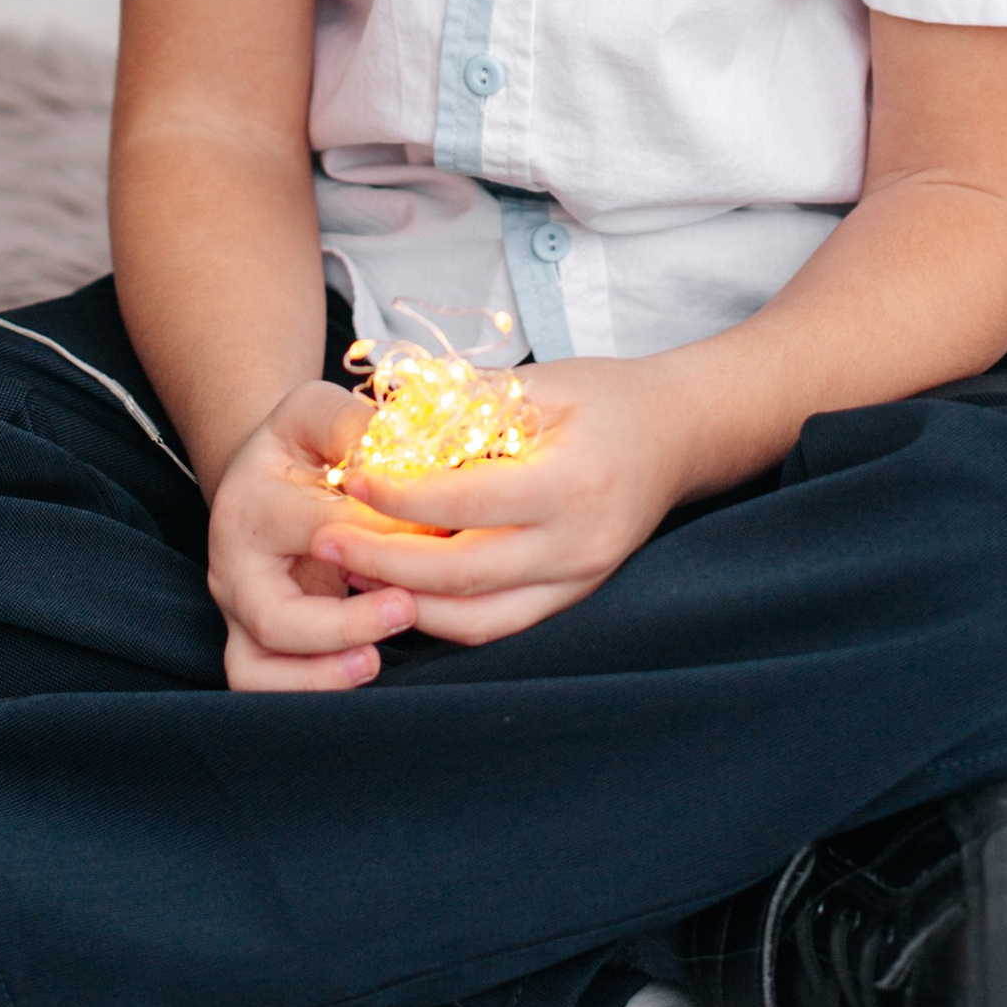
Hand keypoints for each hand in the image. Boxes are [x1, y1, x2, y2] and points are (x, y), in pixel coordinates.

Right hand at [206, 382, 420, 691]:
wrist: (264, 473)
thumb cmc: (304, 443)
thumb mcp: (323, 412)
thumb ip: (359, 427)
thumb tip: (415, 462)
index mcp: (255, 504)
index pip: (322, 530)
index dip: (384, 536)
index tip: (440, 531)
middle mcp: (233, 566)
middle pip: (277, 618)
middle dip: (345, 624)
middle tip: (407, 607)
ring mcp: (237, 611)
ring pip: (258, 669)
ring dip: (320, 675)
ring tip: (376, 660)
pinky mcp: (249, 642)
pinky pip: (264, 685)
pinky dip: (309, 689)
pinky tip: (362, 668)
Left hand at [310, 358, 689, 649]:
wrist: (681, 434)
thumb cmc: (609, 397)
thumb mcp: (543, 382)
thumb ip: (470, 404)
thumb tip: (389, 420)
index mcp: (570, 484)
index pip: (465, 502)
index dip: (399, 496)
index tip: (350, 479)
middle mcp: (577, 545)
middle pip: (461, 576)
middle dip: (384, 563)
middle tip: (326, 542)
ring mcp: (579, 581)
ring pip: (477, 619)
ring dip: (407, 602)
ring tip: (354, 573)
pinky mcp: (574, 597)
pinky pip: (501, 624)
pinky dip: (446, 615)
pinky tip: (403, 588)